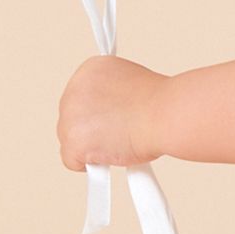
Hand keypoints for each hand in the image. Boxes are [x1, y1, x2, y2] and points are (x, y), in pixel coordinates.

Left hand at [57, 55, 167, 171]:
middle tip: (121, 132)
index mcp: (90, 69)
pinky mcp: (72, 140)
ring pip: (71, 140)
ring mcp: (69, 115)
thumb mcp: (131, 85)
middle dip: (94, 131)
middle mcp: (74, 88)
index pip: (83, 99)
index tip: (119, 117)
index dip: (102, 113)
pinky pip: (72, 161)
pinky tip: (113, 152)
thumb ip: (111, 97)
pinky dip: (92, 164)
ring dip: (93, 146)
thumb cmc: (160, 103)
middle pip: (73, 119)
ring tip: (122, 140)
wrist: (165, 115)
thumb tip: (106, 116)